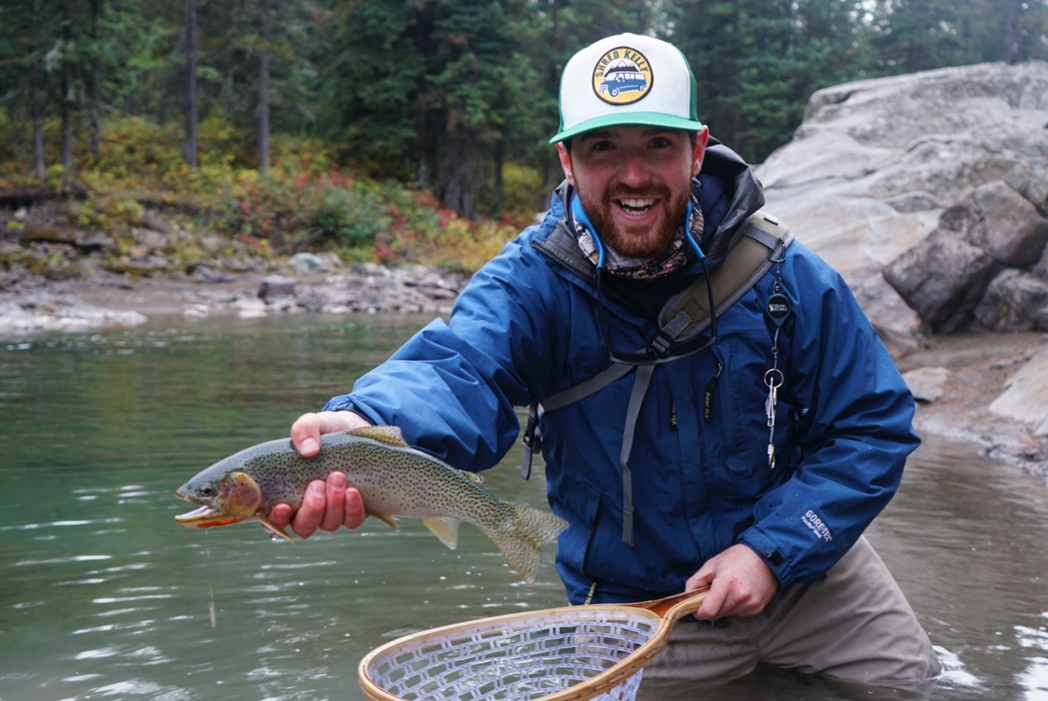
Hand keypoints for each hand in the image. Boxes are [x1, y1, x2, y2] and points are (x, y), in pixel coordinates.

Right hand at [267, 411, 371, 538]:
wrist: (356, 430)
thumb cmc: (325, 431)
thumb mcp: (312, 423)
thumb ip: (304, 430)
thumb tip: (309, 450)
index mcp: (287, 493)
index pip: (275, 520)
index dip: (277, 520)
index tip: (284, 506)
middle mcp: (307, 509)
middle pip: (304, 527)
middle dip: (311, 509)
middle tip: (317, 484)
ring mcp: (331, 512)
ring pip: (328, 524)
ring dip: (333, 505)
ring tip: (338, 477)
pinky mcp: (354, 511)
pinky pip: (353, 521)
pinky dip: (353, 509)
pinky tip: (353, 492)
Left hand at [685, 544, 778, 619]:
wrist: (766, 558)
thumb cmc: (739, 558)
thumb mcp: (713, 564)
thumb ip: (696, 580)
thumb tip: (687, 595)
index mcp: (726, 583)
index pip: (708, 611)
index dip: (699, 612)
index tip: (698, 608)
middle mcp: (739, 596)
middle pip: (716, 615)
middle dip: (711, 607)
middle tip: (714, 593)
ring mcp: (749, 604)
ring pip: (727, 614)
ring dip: (724, 606)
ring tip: (729, 590)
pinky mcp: (756, 608)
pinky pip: (739, 613)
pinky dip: (735, 606)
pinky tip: (739, 593)